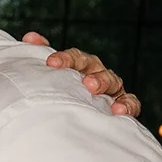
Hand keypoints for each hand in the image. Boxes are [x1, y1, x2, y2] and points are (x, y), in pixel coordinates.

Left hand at [24, 32, 141, 119]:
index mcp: (80, 67)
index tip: (51, 63)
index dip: (64, 58)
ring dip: (104, 82)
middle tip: (81, 80)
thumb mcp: (49, 80)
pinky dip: (128, 105)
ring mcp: (111, 88)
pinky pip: (131, 102)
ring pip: (112, 81)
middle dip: (86, 70)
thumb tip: (30, 37)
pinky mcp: (123, 104)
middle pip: (94, 66)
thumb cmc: (60, 98)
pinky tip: (119, 111)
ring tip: (93, 88)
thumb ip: (40, 59)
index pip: (74, 57)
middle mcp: (97, 73)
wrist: (72, 124)